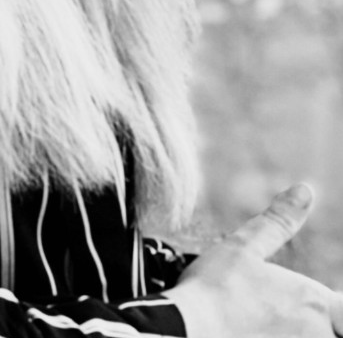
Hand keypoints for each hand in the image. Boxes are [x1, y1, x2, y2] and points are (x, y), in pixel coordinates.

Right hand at [167, 184, 342, 336]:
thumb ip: (278, 222)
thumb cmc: (214, 289)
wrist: (185, 333)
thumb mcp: (243, 247)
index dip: (340, 308)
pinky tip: (252, 334)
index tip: (330, 303)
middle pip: (330, 330)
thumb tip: (305, 189)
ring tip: (263, 324)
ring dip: (292, 332)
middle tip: (276, 310)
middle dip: (318, 323)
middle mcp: (315, 335)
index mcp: (312, 302)